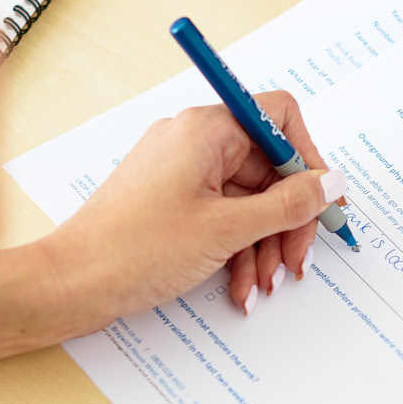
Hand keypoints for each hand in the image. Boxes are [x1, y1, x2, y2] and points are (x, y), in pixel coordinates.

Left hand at [45, 91, 348, 327]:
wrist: (71, 284)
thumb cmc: (135, 249)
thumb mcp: (227, 230)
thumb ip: (288, 205)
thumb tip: (331, 183)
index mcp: (206, 130)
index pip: (279, 117)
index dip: (308, 159)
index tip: (322, 202)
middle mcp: (194, 141)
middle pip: (269, 168)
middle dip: (287, 219)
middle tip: (297, 262)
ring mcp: (182, 172)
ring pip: (248, 199)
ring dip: (264, 244)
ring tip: (262, 285)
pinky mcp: (171, 202)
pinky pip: (222, 216)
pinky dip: (236, 250)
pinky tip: (240, 286)